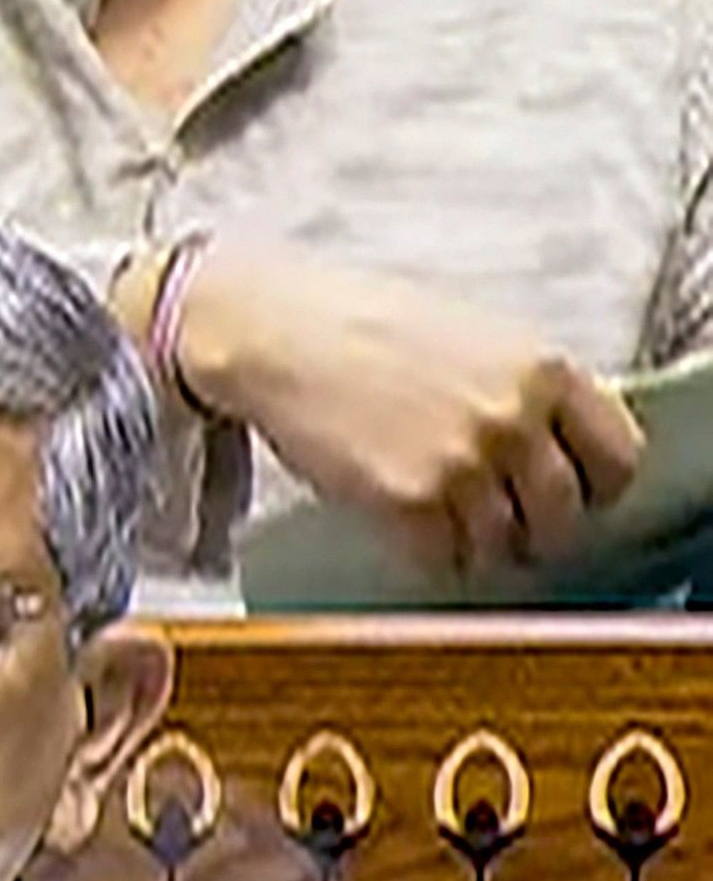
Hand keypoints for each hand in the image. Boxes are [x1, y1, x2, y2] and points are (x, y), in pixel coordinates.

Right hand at [171, 250, 642, 579]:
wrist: (263, 327)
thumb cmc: (350, 319)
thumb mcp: (468, 333)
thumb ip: (522, 386)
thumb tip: (554, 450)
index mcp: (541, 367)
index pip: (617, 459)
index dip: (589, 486)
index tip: (565, 494)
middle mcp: (514, 417)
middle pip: (562, 516)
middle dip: (529, 526)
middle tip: (493, 517)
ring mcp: (465, 463)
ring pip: (502, 548)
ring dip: (471, 543)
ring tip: (432, 513)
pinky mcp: (410, 501)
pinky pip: (442, 561)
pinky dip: (423, 552)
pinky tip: (396, 518)